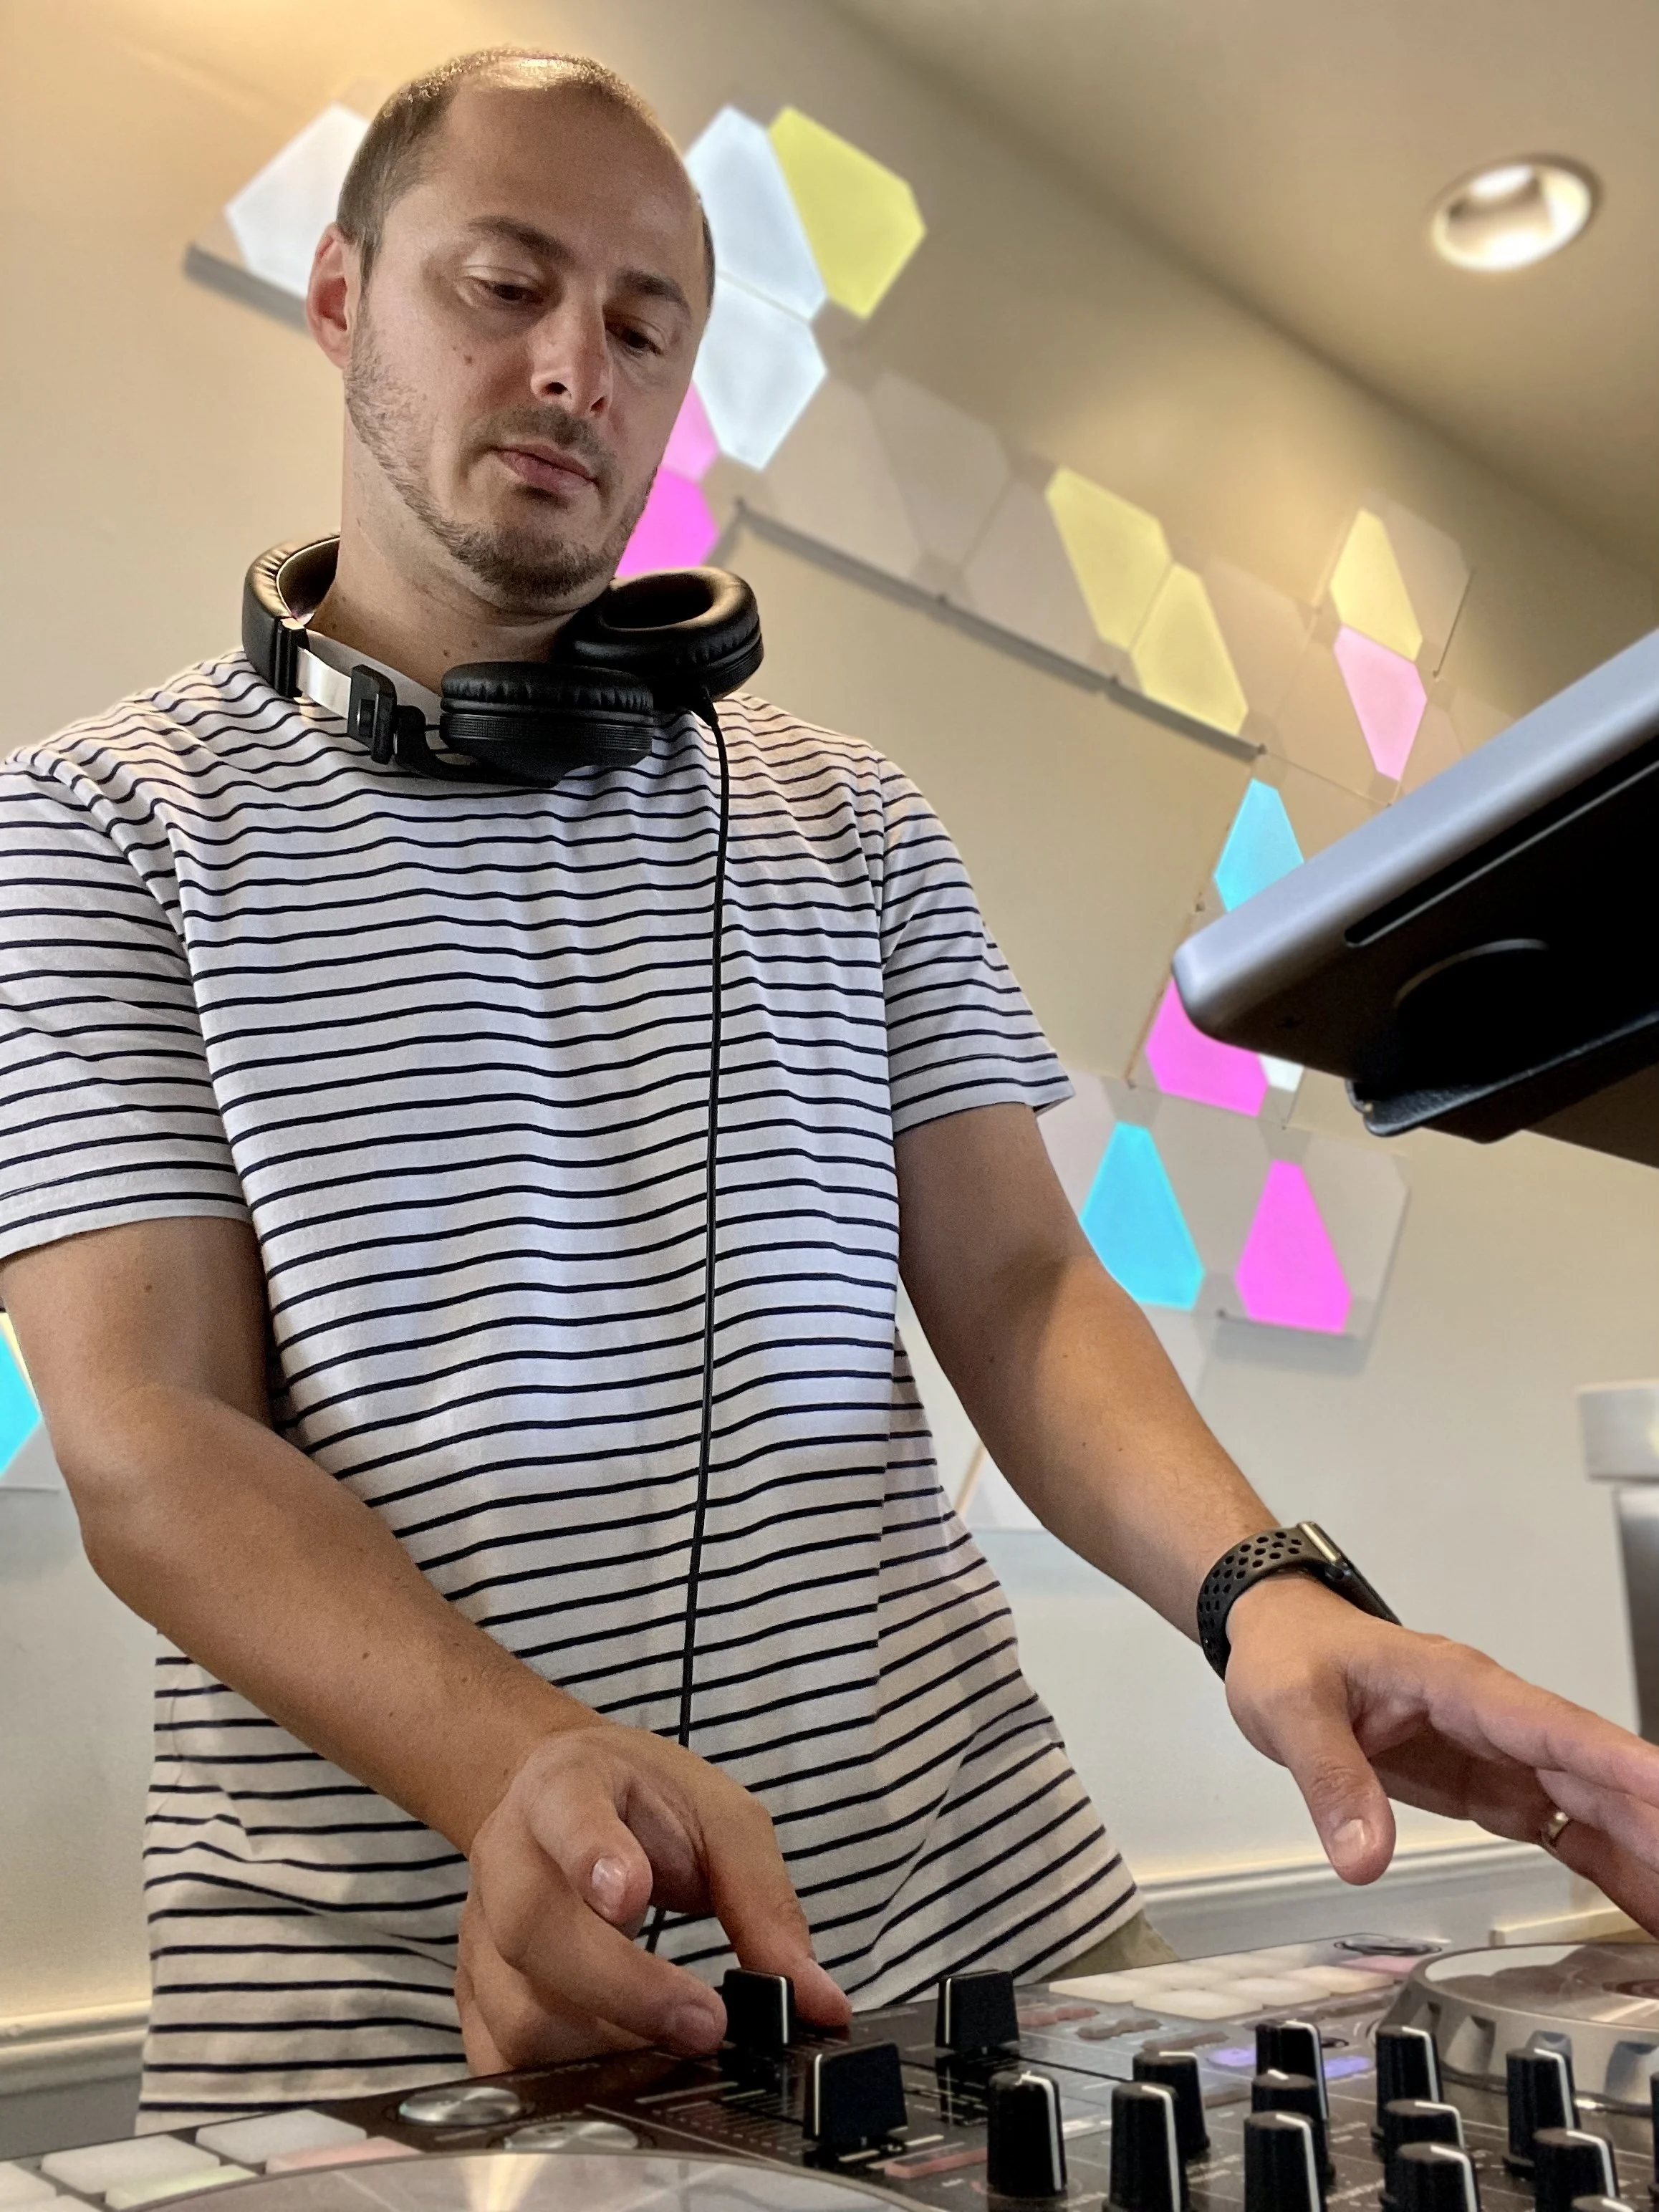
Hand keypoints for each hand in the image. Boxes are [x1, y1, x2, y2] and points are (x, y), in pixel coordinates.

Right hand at [454, 1723, 849, 2071]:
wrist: (559, 1792)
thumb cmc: (642, 1801)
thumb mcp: (720, 1816)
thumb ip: (764, 1901)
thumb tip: (818, 2002)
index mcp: (567, 1788)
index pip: (567, 1814)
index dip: (591, 1854)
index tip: (628, 1895)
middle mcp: (509, 1855)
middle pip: (535, 1928)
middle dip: (622, 1989)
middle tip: (703, 2023)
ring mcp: (481, 1928)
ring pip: (516, 2010)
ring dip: (601, 2047)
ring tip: (672, 2049)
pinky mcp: (473, 1991)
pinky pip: (500, 2058)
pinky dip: (559, 2083)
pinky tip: (619, 2075)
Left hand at [1223, 1573, 1658, 1930]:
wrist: (1277, 1639)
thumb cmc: (1291, 1654)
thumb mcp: (1291, 1708)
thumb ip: (1330, 1777)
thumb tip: (1362, 1856)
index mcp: (1459, 1685)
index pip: (1551, 1727)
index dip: (1615, 1762)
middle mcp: (1494, 1718)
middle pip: (1590, 1775)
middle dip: (1649, 1824)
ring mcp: (1500, 1752)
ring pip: (1590, 1805)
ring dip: (1642, 1852)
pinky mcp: (1491, 1784)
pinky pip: (1562, 1828)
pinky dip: (1608, 1865)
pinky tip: (1643, 1904)